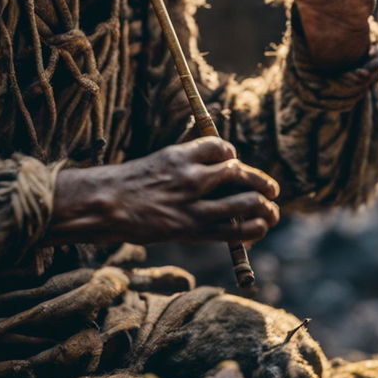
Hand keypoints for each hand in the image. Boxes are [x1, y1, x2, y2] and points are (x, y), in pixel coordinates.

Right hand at [48, 137, 279, 247]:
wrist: (105, 206)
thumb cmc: (127, 184)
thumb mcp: (157, 161)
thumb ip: (185, 162)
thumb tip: (212, 164)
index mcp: (181, 155)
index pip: (221, 148)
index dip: (232, 155)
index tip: (234, 161)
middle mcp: (191, 176)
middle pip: (238, 173)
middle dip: (260, 181)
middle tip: (272, 189)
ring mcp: (192, 203)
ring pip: (244, 200)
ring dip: (263, 206)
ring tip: (272, 211)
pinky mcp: (190, 228)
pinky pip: (232, 229)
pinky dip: (251, 228)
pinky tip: (259, 228)